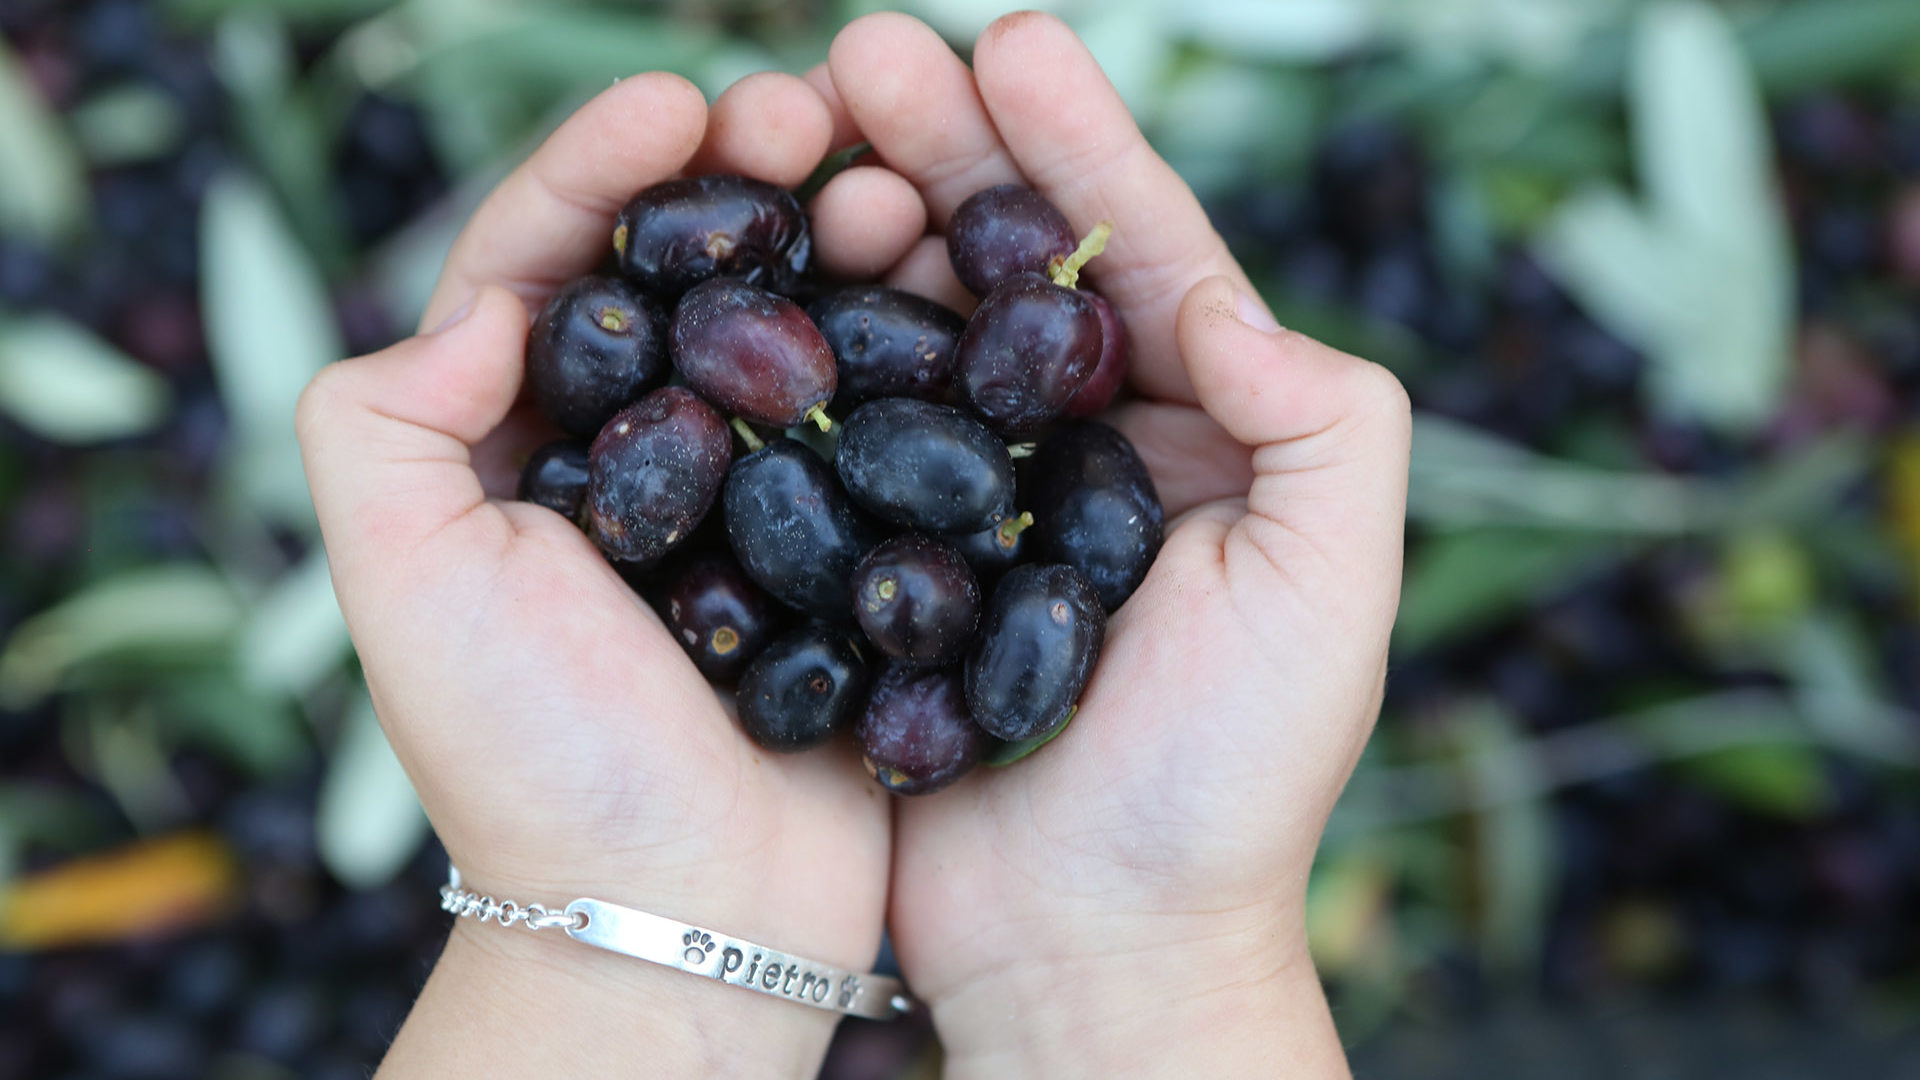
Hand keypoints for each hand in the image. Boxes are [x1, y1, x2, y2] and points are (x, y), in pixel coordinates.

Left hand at [295, 72, 896, 1077]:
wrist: (689, 915)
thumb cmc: (537, 762)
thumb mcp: (403, 585)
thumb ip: (380, 421)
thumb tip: (482, 307)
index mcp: (515, 450)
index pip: (546, 266)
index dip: (600, 166)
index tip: (677, 101)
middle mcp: (632, 463)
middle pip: (682, 277)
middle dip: (738, 178)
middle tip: (807, 115)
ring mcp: (745, 505)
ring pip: (789, 330)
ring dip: (835, 240)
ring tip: (886, 182)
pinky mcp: (841, 551)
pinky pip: (875, 419)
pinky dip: (905, 343)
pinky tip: (944, 286)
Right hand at [822, 14, 1409, 1076]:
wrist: (1094, 944)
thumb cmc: (1225, 783)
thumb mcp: (1333, 591)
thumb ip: (1326, 420)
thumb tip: (1225, 299)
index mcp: (1200, 435)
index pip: (1136, 254)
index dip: (1073, 143)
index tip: (1004, 43)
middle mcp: (1088, 452)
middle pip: (1008, 267)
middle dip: (941, 149)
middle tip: (853, 58)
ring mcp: (980, 507)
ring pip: (913, 332)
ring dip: (859, 225)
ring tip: (792, 142)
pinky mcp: (890, 566)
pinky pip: (841, 437)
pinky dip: (802, 354)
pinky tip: (751, 282)